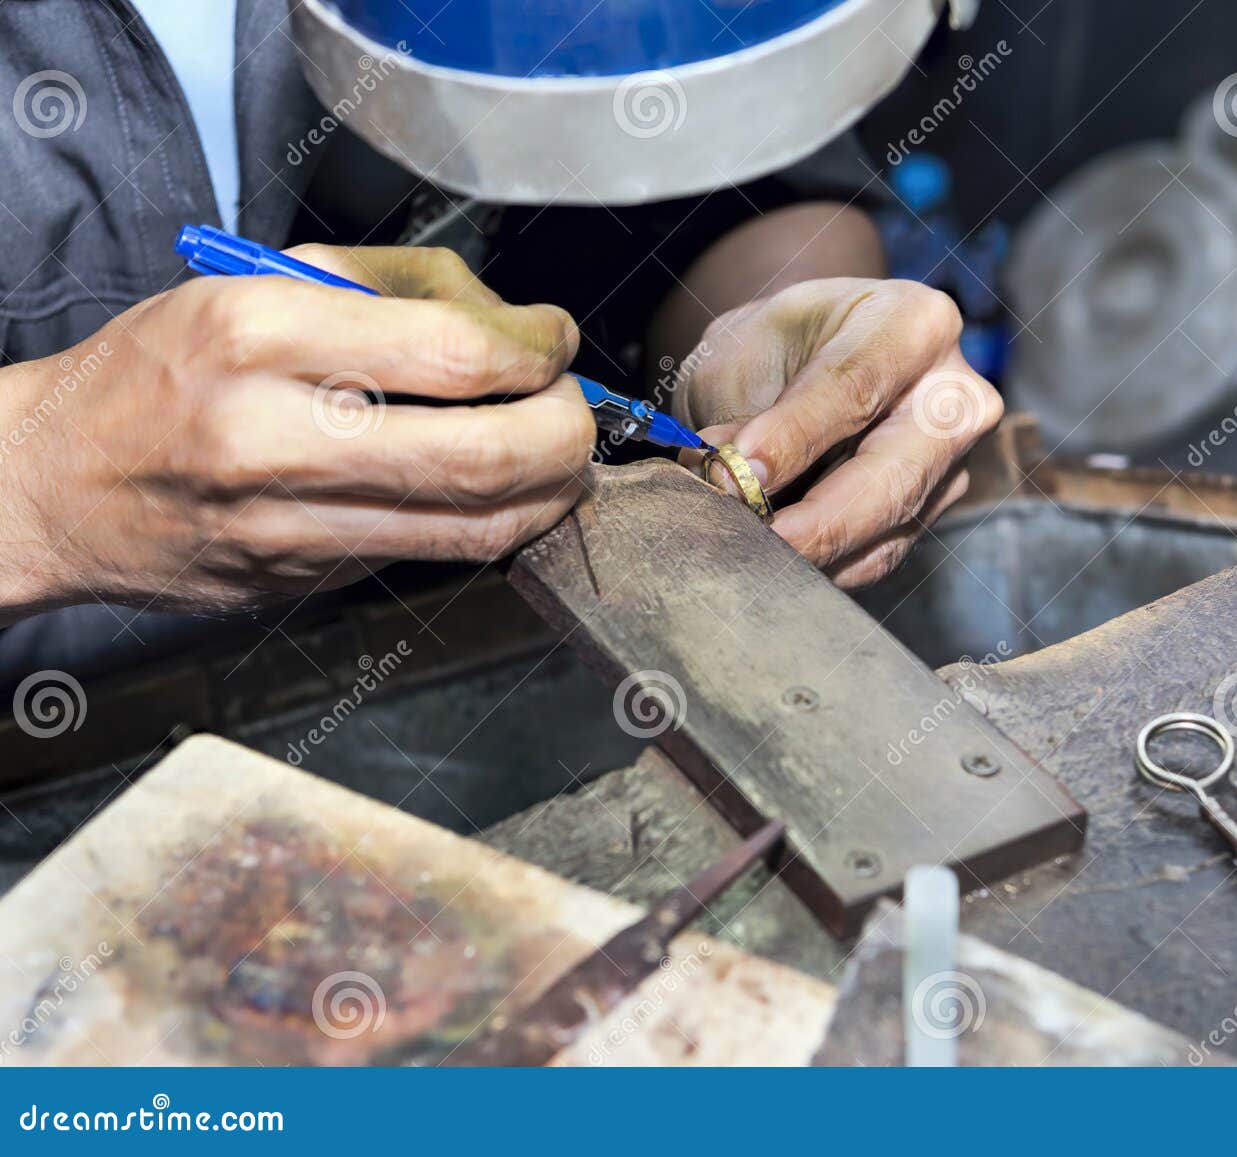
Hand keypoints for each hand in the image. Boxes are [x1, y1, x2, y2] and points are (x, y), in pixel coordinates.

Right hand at [0, 246, 592, 619]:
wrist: (56, 484)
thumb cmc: (162, 370)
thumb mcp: (256, 281)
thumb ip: (395, 287)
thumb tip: (515, 322)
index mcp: (262, 334)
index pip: (458, 353)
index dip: (538, 350)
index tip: (554, 340)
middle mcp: (276, 436)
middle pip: (488, 454)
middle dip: (569, 430)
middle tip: (575, 405)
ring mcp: (292, 525)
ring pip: (480, 526)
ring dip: (552, 489)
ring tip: (558, 451)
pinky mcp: (308, 582)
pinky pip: (437, 555)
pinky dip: (495, 521)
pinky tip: (500, 488)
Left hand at [673, 278, 1001, 585]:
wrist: (804, 360)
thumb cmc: (782, 343)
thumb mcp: (748, 352)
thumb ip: (742, 412)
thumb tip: (728, 481)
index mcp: (914, 325)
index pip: (854, 388)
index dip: (795, 437)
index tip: (741, 471)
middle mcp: (953, 397)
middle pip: (893, 477)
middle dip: (818, 522)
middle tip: (754, 540)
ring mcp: (951, 461)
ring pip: (887, 528)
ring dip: (813, 550)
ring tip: (748, 544)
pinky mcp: (930, 512)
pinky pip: (878, 555)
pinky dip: (823, 563)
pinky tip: (777, 558)